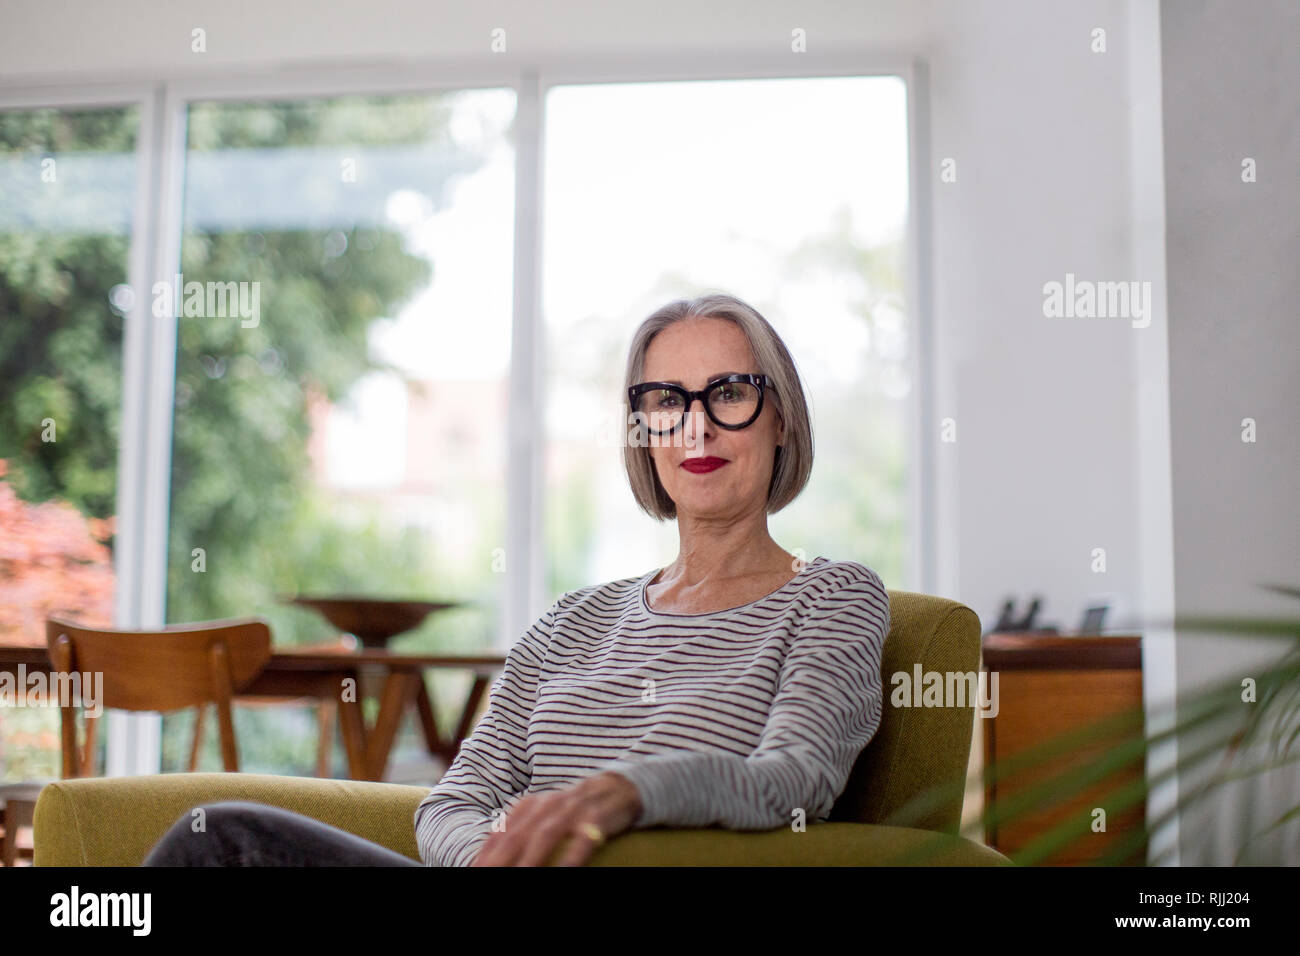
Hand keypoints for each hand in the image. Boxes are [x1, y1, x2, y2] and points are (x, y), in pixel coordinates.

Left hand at [470, 771, 641, 865]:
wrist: (617, 788)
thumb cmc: (573, 810)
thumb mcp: (544, 816)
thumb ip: (520, 833)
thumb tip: (491, 860)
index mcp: (529, 805)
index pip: (500, 834)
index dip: (484, 856)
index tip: (472, 873)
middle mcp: (546, 806)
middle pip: (516, 836)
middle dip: (498, 861)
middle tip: (485, 877)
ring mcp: (572, 811)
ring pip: (545, 837)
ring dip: (529, 861)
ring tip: (519, 878)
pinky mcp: (597, 818)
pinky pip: (583, 841)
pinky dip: (571, 858)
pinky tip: (564, 872)